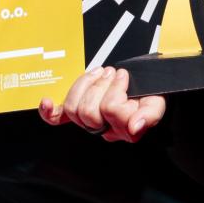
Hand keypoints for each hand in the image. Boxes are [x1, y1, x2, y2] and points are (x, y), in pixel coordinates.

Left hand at [38, 67, 166, 143]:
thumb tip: (135, 126)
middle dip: (100, 86)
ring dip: (85, 85)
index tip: (124, 77)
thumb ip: (151, 115)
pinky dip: (49, 112)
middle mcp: (104, 129)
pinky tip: (46, 102)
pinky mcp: (75, 113)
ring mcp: (88, 122)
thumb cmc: (148, 92)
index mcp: (123, 129)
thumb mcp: (157, 101)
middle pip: (88, 112)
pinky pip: (57, 118)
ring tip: (100, 74)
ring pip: (73, 108)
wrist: (142, 84)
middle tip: (112, 73)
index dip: (116, 90)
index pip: (110, 111)